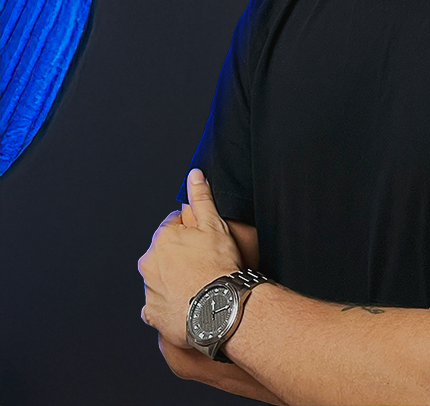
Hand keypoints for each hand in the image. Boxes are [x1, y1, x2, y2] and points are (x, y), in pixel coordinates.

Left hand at [138, 170, 241, 347]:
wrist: (220, 309)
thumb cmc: (218, 267)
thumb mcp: (214, 225)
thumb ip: (201, 198)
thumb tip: (194, 175)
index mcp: (161, 240)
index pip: (173, 226)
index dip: (191, 232)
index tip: (203, 243)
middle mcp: (149, 264)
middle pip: (164, 253)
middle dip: (179, 256)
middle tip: (203, 264)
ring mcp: (149, 291)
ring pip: (161, 279)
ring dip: (174, 280)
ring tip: (198, 286)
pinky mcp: (153, 315)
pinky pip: (158, 306)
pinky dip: (169, 304)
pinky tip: (186, 304)